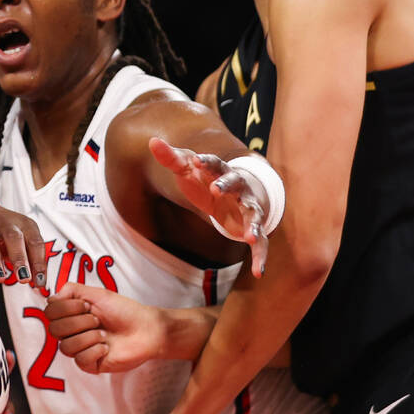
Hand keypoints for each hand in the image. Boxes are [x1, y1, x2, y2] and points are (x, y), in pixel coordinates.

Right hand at [0, 199, 46, 290]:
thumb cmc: (3, 229)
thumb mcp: (21, 237)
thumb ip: (30, 257)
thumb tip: (40, 282)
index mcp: (23, 224)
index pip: (35, 241)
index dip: (39, 261)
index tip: (40, 281)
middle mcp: (5, 222)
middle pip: (13, 237)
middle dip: (19, 258)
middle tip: (23, 278)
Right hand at [44, 283, 166, 373]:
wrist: (145, 329)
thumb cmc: (124, 311)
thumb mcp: (97, 293)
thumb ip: (71, 290)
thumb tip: (51, 298)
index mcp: (72, 315)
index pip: (50, 313)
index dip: (67, 308)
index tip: (87, 305)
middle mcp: (73, 332)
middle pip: (54, 330)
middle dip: (79, 322)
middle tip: (98, 320)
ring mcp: (81, 349)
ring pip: (66, 347)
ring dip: (89, 337)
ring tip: (104, 334)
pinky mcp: (90, 364)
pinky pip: (80, 360)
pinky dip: (95, 350)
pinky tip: (106, 347)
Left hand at [149, 138, 269, 276]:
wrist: (235, 190)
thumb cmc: (205, 178)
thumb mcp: (186, 168)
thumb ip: (170, 157)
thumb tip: (152, 141)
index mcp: (220, 171)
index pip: (214, 162)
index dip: (206, 162)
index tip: (196, 160)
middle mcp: (238, 186)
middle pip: (235, 183)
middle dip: (226, 185)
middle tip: (215, 189)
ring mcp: (247, 206)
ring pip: (253, 214)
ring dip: (253, 225)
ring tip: (250, 237)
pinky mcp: (251, 226)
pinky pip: (260, 242)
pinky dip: (260, 257)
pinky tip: (259, 272)